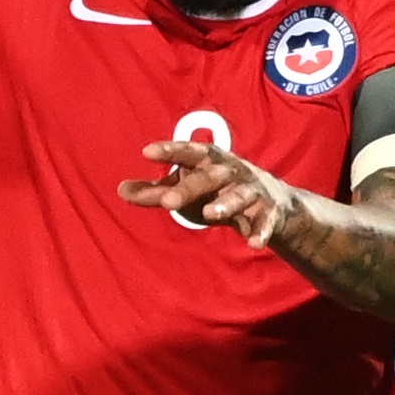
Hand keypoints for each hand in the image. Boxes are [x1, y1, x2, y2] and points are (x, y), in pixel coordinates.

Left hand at [120, 139, 298, 246]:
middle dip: (190, 188)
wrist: (274, 203)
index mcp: (209, 161)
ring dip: (226, 203)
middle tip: (167, 201)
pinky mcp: (269, 213)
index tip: (146, 152)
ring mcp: (252, 191)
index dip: (169, 150)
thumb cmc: (217, 191)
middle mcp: (231, 172)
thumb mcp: (187, 188)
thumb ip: (155, 191)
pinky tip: (253, 244)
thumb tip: (120, 190)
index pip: (188, 153)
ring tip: (210, 214)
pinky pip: (265, 222)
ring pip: (240, 196)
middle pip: (210, 177)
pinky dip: (261, 232)